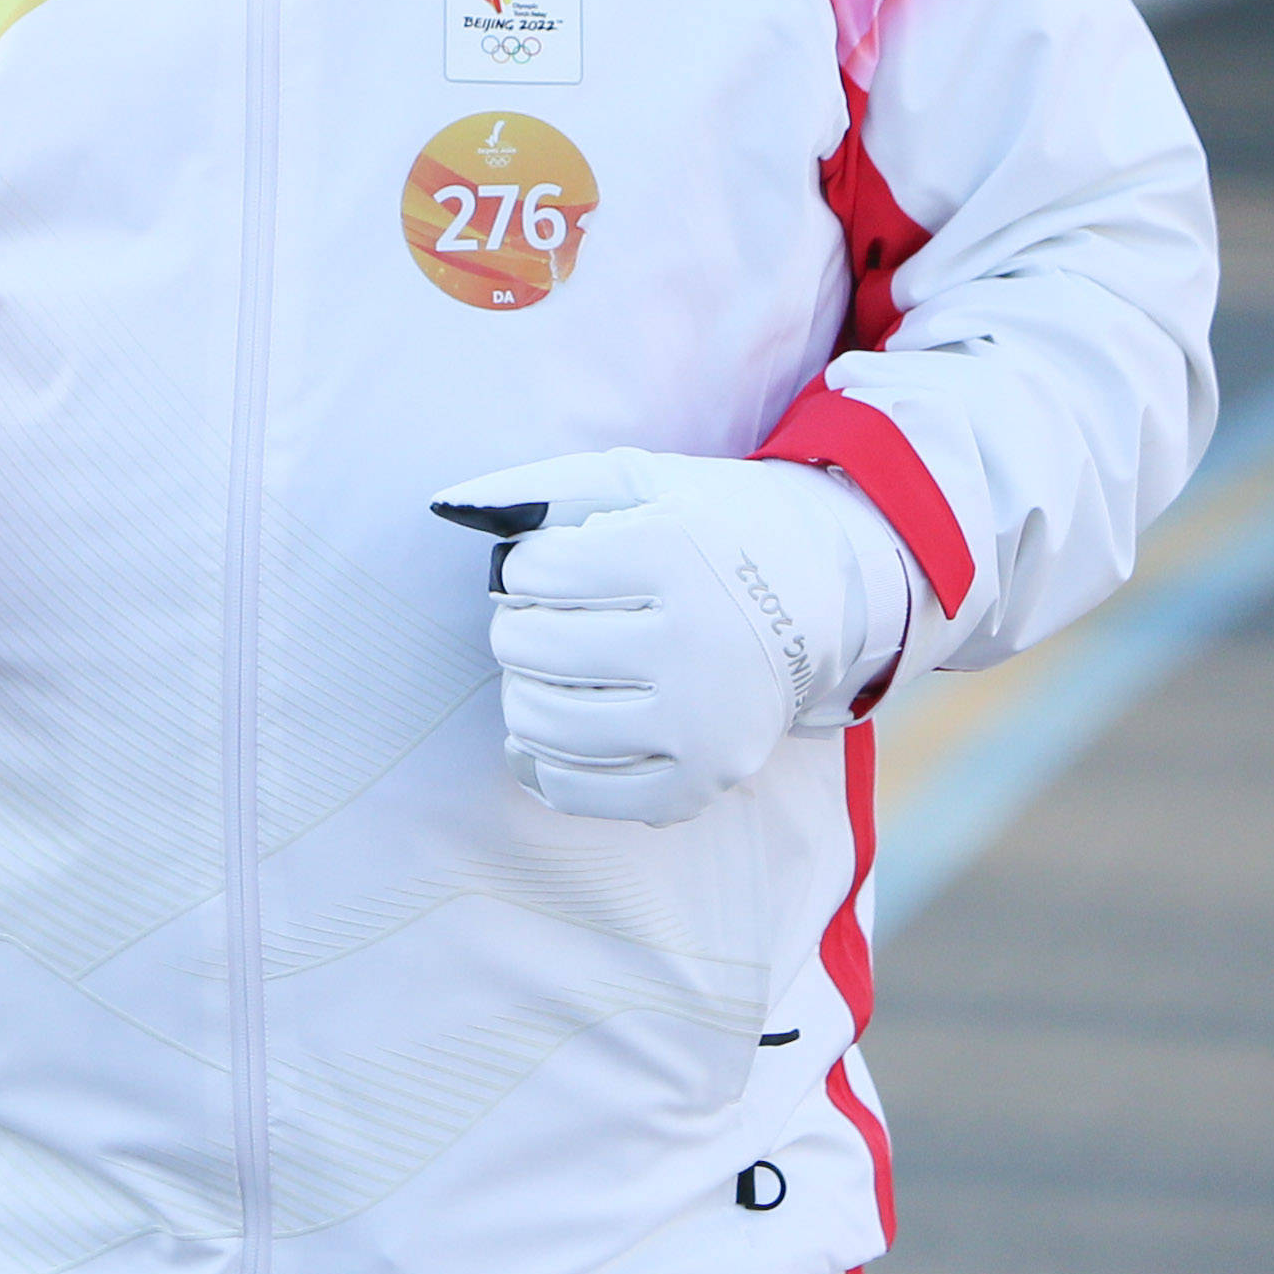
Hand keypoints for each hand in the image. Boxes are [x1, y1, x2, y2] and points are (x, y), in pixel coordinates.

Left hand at [432, 448, 907, 827]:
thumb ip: (543, 484)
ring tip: (542, 671)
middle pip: (533, 648)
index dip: (523, 568)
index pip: (536, 573)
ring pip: (550, 724)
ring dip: (521, 694)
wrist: (826, 593)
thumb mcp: (640, 480)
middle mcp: (692, 641)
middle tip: (542, 620)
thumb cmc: (713, 526)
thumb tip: (446, 503)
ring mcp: (701, 720)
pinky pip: (586, 794)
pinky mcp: (702, 778)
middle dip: (516, 629)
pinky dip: (543, 767)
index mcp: (674, 554)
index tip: (548, 566)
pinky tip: (541, 736)